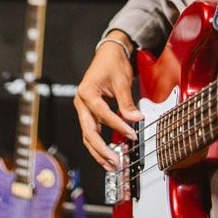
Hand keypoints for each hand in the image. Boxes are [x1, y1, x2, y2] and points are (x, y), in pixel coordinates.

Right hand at [74, 33, 142, 169]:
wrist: (109, 53)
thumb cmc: (113, 63)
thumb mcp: (121, 81)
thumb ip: (127, 102)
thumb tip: (136, 119)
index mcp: (86, 93)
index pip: (103, 114)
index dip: (118, 125)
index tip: (132, 134)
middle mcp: (81, 103)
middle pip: (88, 132)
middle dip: (102, 150)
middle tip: (116, 162)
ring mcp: (83, 109)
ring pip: (88, 136)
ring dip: (99, 152)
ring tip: (112, 165)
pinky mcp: (89, 112)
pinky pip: (92, 131)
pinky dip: (99, 144)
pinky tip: (108, 155)